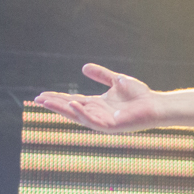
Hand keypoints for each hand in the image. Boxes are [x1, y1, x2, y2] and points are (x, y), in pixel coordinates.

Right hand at [33, 64, 160, 132]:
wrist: (156, 105)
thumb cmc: (139, 95)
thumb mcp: (117, 80)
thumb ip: (101, 75)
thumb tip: (83, 67)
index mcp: (97, 105)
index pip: (72, 101)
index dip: (57, 98)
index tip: (41, 94)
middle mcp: (97, 114)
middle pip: (70, 109)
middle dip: (54, 105)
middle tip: (37, 99)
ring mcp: (103, 121)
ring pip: (78, 116)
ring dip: (62, 109)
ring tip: (47, 102)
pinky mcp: (111, 126)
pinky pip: (92, 121)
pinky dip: (81, 113)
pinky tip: (72, 105)